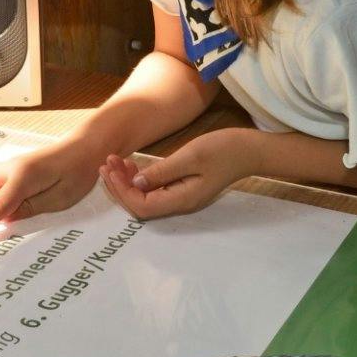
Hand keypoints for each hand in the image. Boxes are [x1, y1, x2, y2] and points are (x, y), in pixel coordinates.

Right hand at [0, 136, 105, 245]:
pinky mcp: (10, 165)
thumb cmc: (77, 174)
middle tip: (16, 212)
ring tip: (17, 202)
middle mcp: (9, 167)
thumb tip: (5, 218)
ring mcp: (8, 164)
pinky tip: (13, 195)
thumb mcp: (59, 199)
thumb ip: (30, 209)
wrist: (84, 148)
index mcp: (23, 178)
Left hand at [97, 129, 255, 219]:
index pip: (141, 206)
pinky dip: (140, 179)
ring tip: (115, 161)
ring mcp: (181, 197)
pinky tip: (132, 165)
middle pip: (140, 206)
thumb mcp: (191, 156)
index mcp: (181, 200)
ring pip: (145, 198)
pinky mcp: (182, 187)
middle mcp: (179, 203)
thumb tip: (137, 184)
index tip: (111, 169)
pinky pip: (154, 190)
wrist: (249, 150)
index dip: (122, 191)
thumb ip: (162, 172)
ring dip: (127, 182)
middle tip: (107, 163)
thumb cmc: (223, 150)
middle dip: (119, 187)